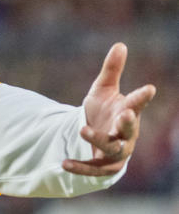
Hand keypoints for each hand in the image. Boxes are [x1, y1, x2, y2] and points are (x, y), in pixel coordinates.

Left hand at [62, 43, 156, 176]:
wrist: (95, 137)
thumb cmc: (104, 110)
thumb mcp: (103, 89)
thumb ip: (112, 70)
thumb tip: (120, 44)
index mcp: (128, 112)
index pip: (138, 103)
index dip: (143, 97)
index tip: (149, 88)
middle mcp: (126, 133)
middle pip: (130, 129)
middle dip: (128, 122)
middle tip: (125, 113)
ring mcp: (118, 151)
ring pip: (113, 148)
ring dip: (99, 140)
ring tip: (83, 130)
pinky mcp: (104, 166)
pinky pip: (94, 169)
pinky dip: (80, 167)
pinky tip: (64, 163)